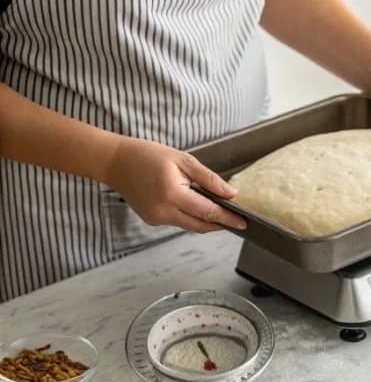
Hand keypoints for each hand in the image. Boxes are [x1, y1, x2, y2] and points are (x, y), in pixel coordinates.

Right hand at [107, 138, 246, 232]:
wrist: (115, 162)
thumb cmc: (148, 156)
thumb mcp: (183, 160)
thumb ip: (208, 179)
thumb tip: (230, 194)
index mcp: (172, 194)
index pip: (208, 212)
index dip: (227, 218)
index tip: (243, 223)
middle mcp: (163, 211)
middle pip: (200, 225)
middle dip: (220, 224)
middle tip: (237, 220)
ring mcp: (156, 218)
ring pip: (189, 225)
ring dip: (205, 220)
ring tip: (220, 211)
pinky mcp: (151, 220)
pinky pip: (178, 221)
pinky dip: (190, 216)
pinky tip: (196, 206)